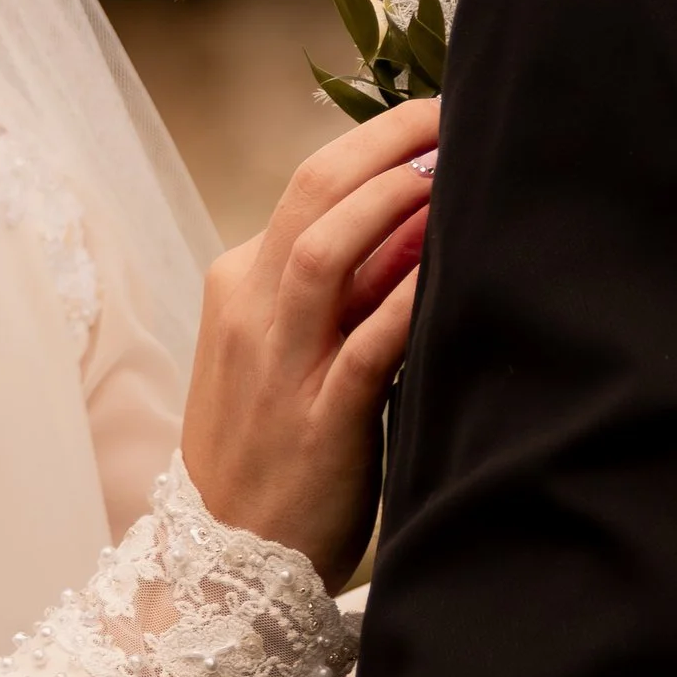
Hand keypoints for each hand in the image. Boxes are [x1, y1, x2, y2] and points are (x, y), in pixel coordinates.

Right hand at [181, 101, 439, 589]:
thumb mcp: (277, 352)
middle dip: (389, 143)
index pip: (307, 182)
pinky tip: (446, 271)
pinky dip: (406, 299)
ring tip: (451, 174)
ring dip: (392, 203)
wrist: (220, 562)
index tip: (437, 115)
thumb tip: (418, 227)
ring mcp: (278, 363)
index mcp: (239, 283)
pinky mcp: (317, 421)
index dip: (377, 139)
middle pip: (313, 192)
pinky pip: (364, 345)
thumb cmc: (266, 452)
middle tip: (456, 114)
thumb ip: (333, 292)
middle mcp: (250, 308)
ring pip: (324, 252)